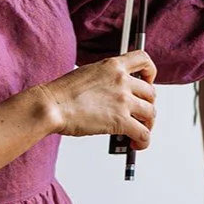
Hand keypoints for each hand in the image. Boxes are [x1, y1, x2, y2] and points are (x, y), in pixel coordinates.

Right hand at [37, 50, 156, 145]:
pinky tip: (135, 144)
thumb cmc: (62, 93)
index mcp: (113, 65)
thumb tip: (115, 95)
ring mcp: (123, 100)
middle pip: (151, 92)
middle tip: (139, 114)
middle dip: (147, 105)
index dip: (150, 72)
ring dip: (147, 124)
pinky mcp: (121, 121)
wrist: (51, 106)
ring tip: (138, 131)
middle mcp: (122, 80)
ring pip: (150, 113)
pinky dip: (143, 141)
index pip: (143, 59)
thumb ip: (107, 79)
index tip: (148, 81)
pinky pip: (143, 133)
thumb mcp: (89, 73)